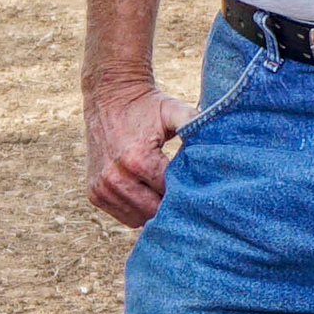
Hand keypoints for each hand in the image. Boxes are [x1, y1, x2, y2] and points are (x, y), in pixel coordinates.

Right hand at [85, 75, 189, 225]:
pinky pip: (122, 215)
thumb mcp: (172, 110)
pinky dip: (135, 209)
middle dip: (169, 205)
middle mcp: (116, 177)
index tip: (194, 187)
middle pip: (154, 211)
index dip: (184, 192)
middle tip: (181, 193)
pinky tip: (144, 193)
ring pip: (138, 218)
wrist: (109, 95)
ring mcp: (102, 187)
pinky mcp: (93, 192)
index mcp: (138, 160)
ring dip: (151, 209)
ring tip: (162, 193)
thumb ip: (194, 123)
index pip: (169, 193)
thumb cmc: (146, 105)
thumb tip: (220, 136)